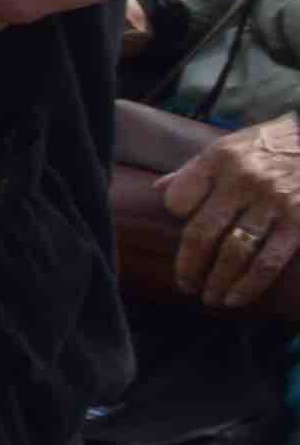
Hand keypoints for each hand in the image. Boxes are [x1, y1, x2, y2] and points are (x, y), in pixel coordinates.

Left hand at [163, 120, 299, 310]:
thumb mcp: (229, 146)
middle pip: (202, 232)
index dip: (176, 216)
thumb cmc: (270, 146)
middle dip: (189, 266)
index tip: (182, 226)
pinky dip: (249, 285)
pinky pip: (268, 261)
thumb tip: (159, 188)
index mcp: (218, 159)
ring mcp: (272, 202)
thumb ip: (196, 170)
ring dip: (217, 282)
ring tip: (209, 298)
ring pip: (234, 252)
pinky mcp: (298, 221)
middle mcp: (242, 181)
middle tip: (185, 286)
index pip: (179, 199)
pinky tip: (236, 298)